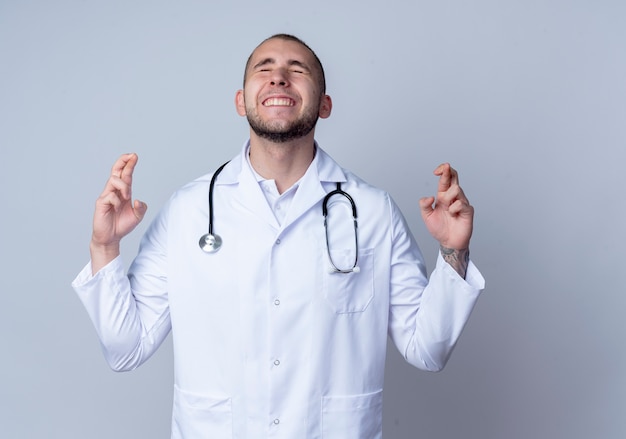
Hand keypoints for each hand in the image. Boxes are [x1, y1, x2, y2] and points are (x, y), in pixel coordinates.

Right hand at [90, 153, 146, 272]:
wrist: (111, 238)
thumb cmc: (122, 225)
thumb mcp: (137, 217)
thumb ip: (141, 208)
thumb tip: (138, 201)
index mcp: (124, 192)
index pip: (126, 174)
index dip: (129, 164)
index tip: (134, 156)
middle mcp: (114, 191)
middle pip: (116, 171)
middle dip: (122, 162)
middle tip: (131, 155)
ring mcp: (107, 196)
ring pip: (114, 181)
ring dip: (123, 187)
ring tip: (126, 197)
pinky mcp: (101, 203)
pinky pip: (110, 196)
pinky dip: (117, 201)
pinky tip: (117, 208)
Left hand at [419, 163, 472, 250]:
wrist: (448, 242)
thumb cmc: (439, 228)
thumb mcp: (426, 216)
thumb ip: (424, 205)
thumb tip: (430, 197)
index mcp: (443, 195)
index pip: (445, 179)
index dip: (443, 171)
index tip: (436, 171)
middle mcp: (453, 197)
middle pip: (455, 177)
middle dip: (449, 171)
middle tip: (445, 167)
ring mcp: (462, 202)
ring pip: (456, 189)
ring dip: (448, 198)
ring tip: (447, 209)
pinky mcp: (468, 210)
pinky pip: (460, 203)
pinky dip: (453, 209)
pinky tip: (452, 215)